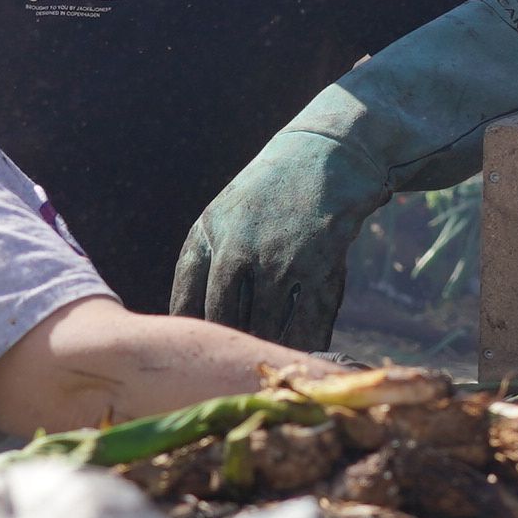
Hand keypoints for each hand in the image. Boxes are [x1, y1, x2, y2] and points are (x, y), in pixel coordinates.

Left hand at [170, 126, 393, 350]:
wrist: (330, 154)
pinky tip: (307, 352)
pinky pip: (308, 321)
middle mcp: (236, 248)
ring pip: (265, 327)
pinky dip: (307, 342)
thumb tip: (190, 315)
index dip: (193, 329)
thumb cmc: (274, 189)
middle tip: (236, 362)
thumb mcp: (228, 212)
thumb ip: (210, 257)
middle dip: (231, 342)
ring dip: (269, 347)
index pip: (187, 299)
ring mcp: (277, 259)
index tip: (199, 349)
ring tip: (272, 361)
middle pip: (224, 318)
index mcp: (207, 233)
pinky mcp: (317, 266)